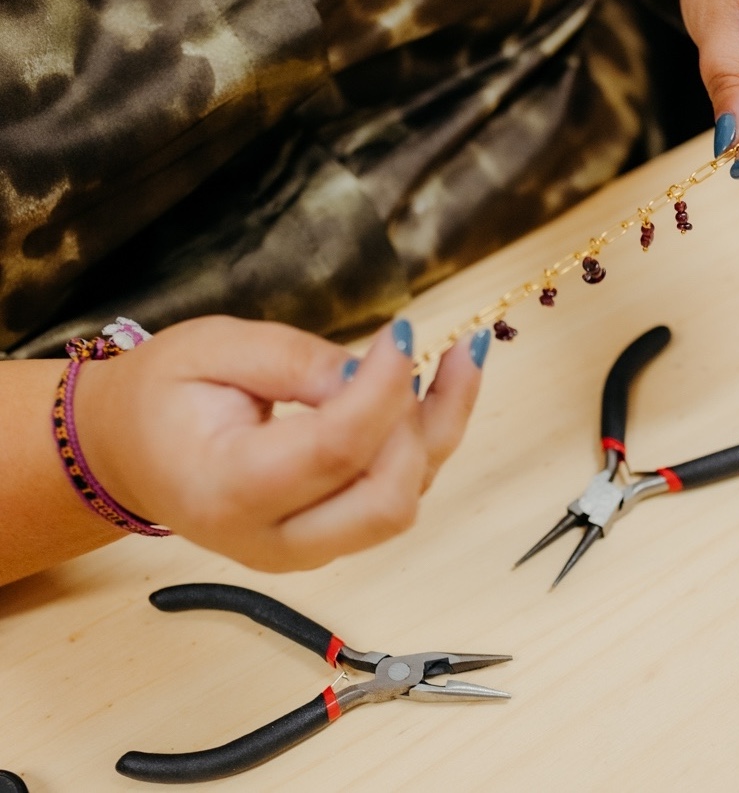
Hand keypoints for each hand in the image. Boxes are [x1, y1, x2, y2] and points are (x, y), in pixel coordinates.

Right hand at [73, 315, 487, 570]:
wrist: (132, 452)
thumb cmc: (165, 394)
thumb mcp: (214, 349)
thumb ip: (293, 361)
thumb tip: (371, 374)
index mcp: (228, 491)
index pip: (334, 449)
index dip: (382, 388)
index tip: (402, 331)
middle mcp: (273, 540)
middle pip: (385, 502)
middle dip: (412, 422)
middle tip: (406, 351)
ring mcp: (308, 550)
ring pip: (405, 501)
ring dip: (441, 428)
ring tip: (462, 353)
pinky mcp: (334, 539)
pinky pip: (400, 494)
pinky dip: (432, 439)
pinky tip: (447, 380)